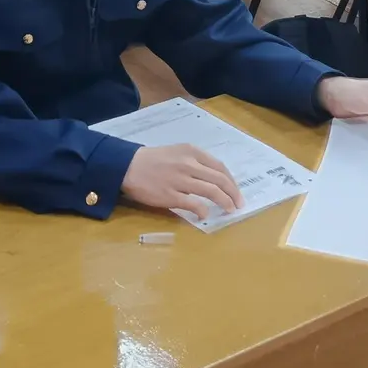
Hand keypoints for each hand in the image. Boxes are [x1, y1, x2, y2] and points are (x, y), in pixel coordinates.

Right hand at [121, 143, 241, 219]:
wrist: (128, 166)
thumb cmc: (153, 160)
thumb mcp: (177, 153)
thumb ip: (195, 163)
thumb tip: (213, 180)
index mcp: (192, 152)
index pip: (220, 167)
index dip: (231, 182)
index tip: (236, 192)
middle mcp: (189, 164)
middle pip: (220, 180)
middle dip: (233, 194)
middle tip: (238, 204)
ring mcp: (180, 180)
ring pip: (211, 192)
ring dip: (224, 202)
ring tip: (228, 210)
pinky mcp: (171, 195)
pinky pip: (193, 204)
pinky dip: (203, 210)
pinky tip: (205, 215)